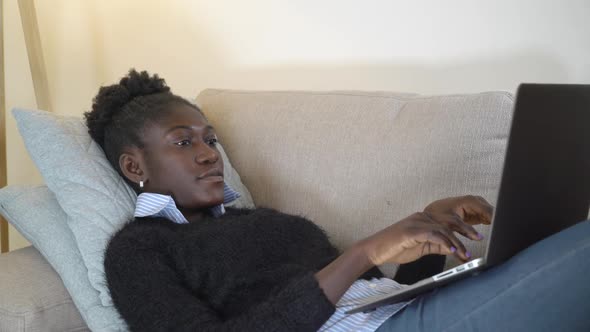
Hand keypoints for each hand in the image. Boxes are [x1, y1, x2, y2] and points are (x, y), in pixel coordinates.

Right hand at [359, 195, 493, 264]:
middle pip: (449, 221)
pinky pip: (433, 234)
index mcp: (424, 219)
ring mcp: (416, 222)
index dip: (463, 230)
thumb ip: (436, 245)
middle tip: (479, 239)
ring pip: (443, 229)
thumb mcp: (421, 247)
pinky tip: (452, 250)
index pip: (448, 222)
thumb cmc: (395, 248)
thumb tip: (452, 248)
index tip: (475, 238)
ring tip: (466, 252)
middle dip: (466, 230)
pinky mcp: (411, 231)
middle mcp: (421, 217)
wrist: (375, 249)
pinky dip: (444, 242)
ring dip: (457, 241)